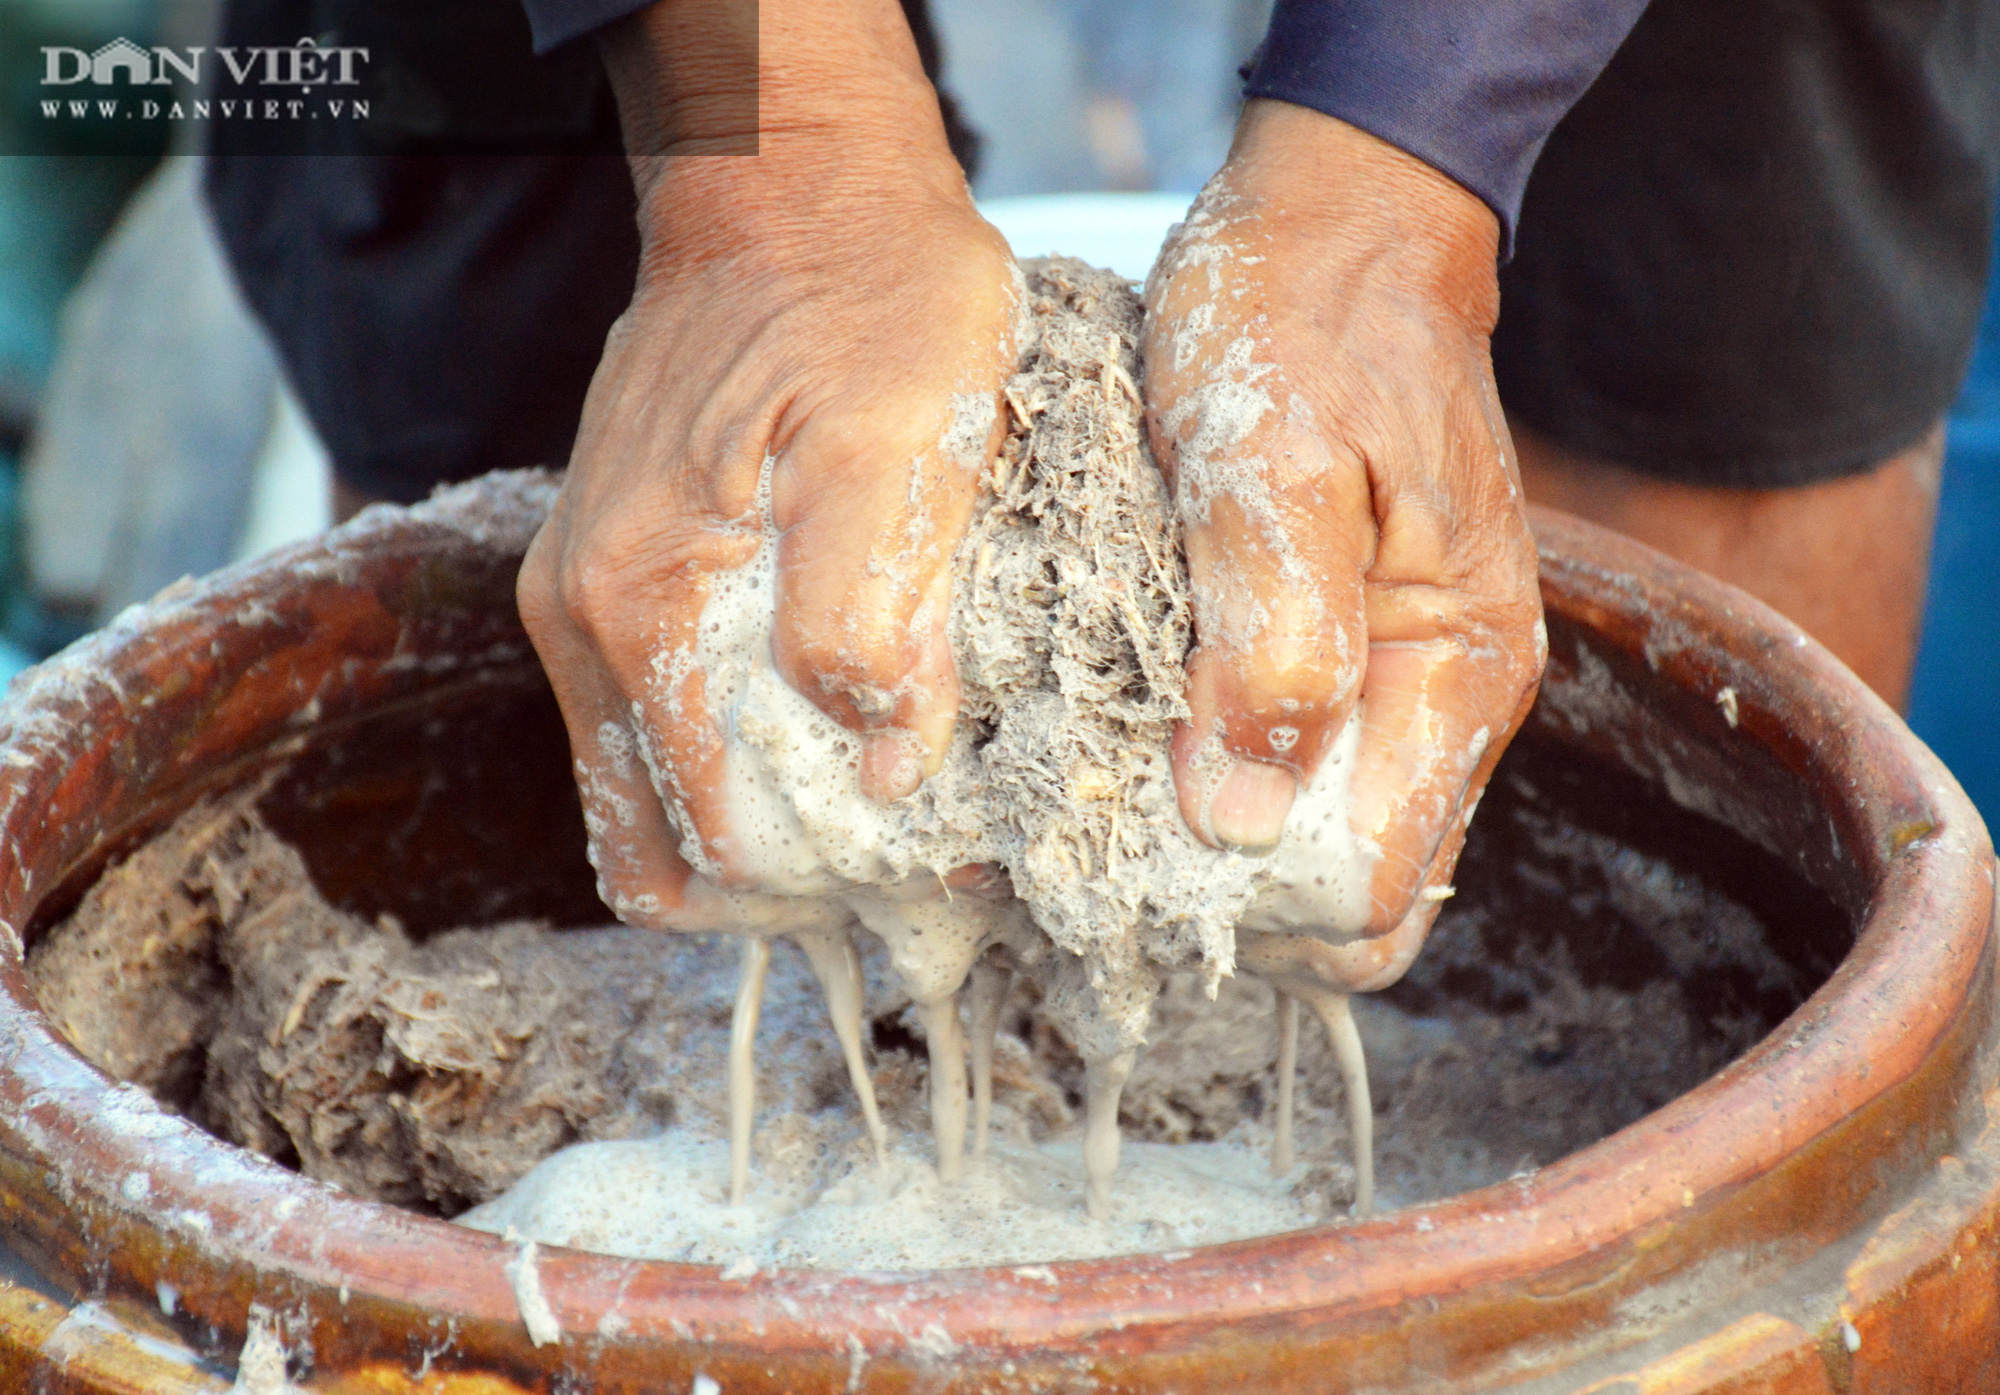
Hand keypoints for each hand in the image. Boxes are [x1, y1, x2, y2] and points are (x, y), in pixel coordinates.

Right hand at [516, 0, 1017, 924]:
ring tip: (880, 827)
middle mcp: (584, 619)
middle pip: (662, 847)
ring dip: (756, 841)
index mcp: (645, 604)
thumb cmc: (868, 300)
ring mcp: (583, 598)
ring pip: (643, 798)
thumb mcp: (907, 444)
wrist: (790, 188)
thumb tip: (882, 772)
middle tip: (914, 874)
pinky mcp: (609, 574)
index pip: (720, 839)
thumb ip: (876, 618)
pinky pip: (645, 727)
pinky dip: (726, 769)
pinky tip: (824, 748)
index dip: (840, 885)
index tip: (951, 874)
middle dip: (790, 888)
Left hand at [1142, 100, 1544, 941]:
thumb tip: (1237, 826)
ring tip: (1099, 784)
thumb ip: (1272, 642)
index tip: (1128, 849)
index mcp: (1452, 674)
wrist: (1338, 225)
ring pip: (1312, 841)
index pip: (1366, 891)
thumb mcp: (1276, 464)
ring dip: (1207, 839)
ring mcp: (1398, 681)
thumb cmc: (1305, 321)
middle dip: (1226, 896)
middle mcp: (1443, 702)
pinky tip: (1129, 734)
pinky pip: (1289, 767)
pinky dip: (1210, 776)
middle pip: (1345, 895)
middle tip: (1096, 837)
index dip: (1248, 901)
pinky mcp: (1348, 651)